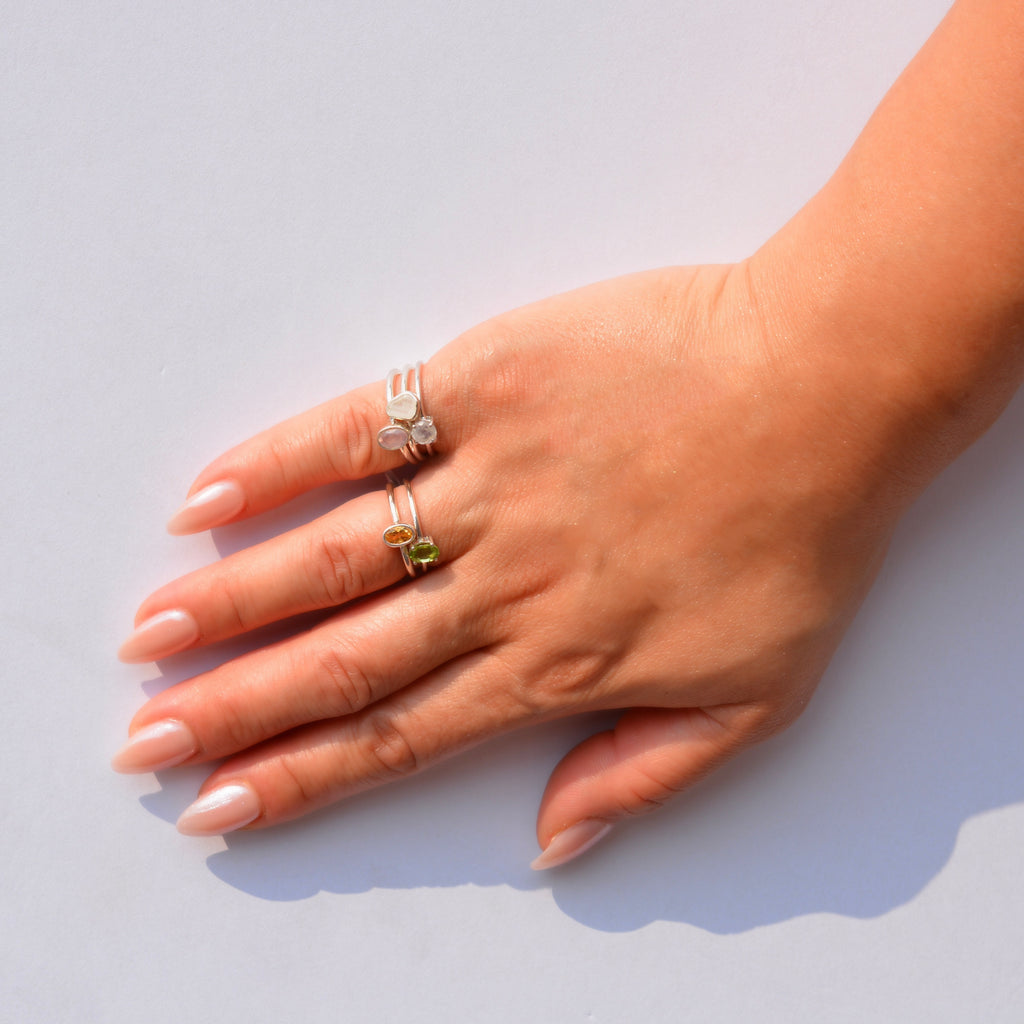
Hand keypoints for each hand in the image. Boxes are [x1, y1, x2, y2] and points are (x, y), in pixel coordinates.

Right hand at [114, 261, 909, 867]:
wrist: (826, 387)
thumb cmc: (800, 532)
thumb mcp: (757, 694)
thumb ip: (647, 771)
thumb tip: (554, 844)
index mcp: (562, 660)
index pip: (403, 737)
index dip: (304, 777)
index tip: (223, 802)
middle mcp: (505, 583)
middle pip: (343, 660)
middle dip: (234, 707)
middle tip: (145, 737)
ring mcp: (491, 480)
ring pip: (334, 556)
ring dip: (233, 604)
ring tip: (150, 636)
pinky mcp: (489, 384)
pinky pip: (367, 430)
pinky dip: (284, 463)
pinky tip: (213, 496)